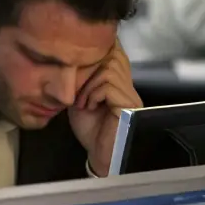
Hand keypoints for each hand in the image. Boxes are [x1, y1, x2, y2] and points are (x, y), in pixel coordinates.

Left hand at [68, 45, 141, 175]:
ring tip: (83, 102)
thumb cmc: (89, 127)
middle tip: (79, 93)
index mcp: (118, 81)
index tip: (77, 62)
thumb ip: (82, 79)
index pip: (113, 53)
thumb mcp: (80, 97)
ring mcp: (130, 93)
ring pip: (108, 69)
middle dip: (88, 71)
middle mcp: (128, 84)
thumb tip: (74, 60)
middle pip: (112, 56)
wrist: (97, 151)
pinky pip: (108, 85)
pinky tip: (90, 107)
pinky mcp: (129, 104)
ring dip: (89, 85)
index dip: (95, 53)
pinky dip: (93, 94)